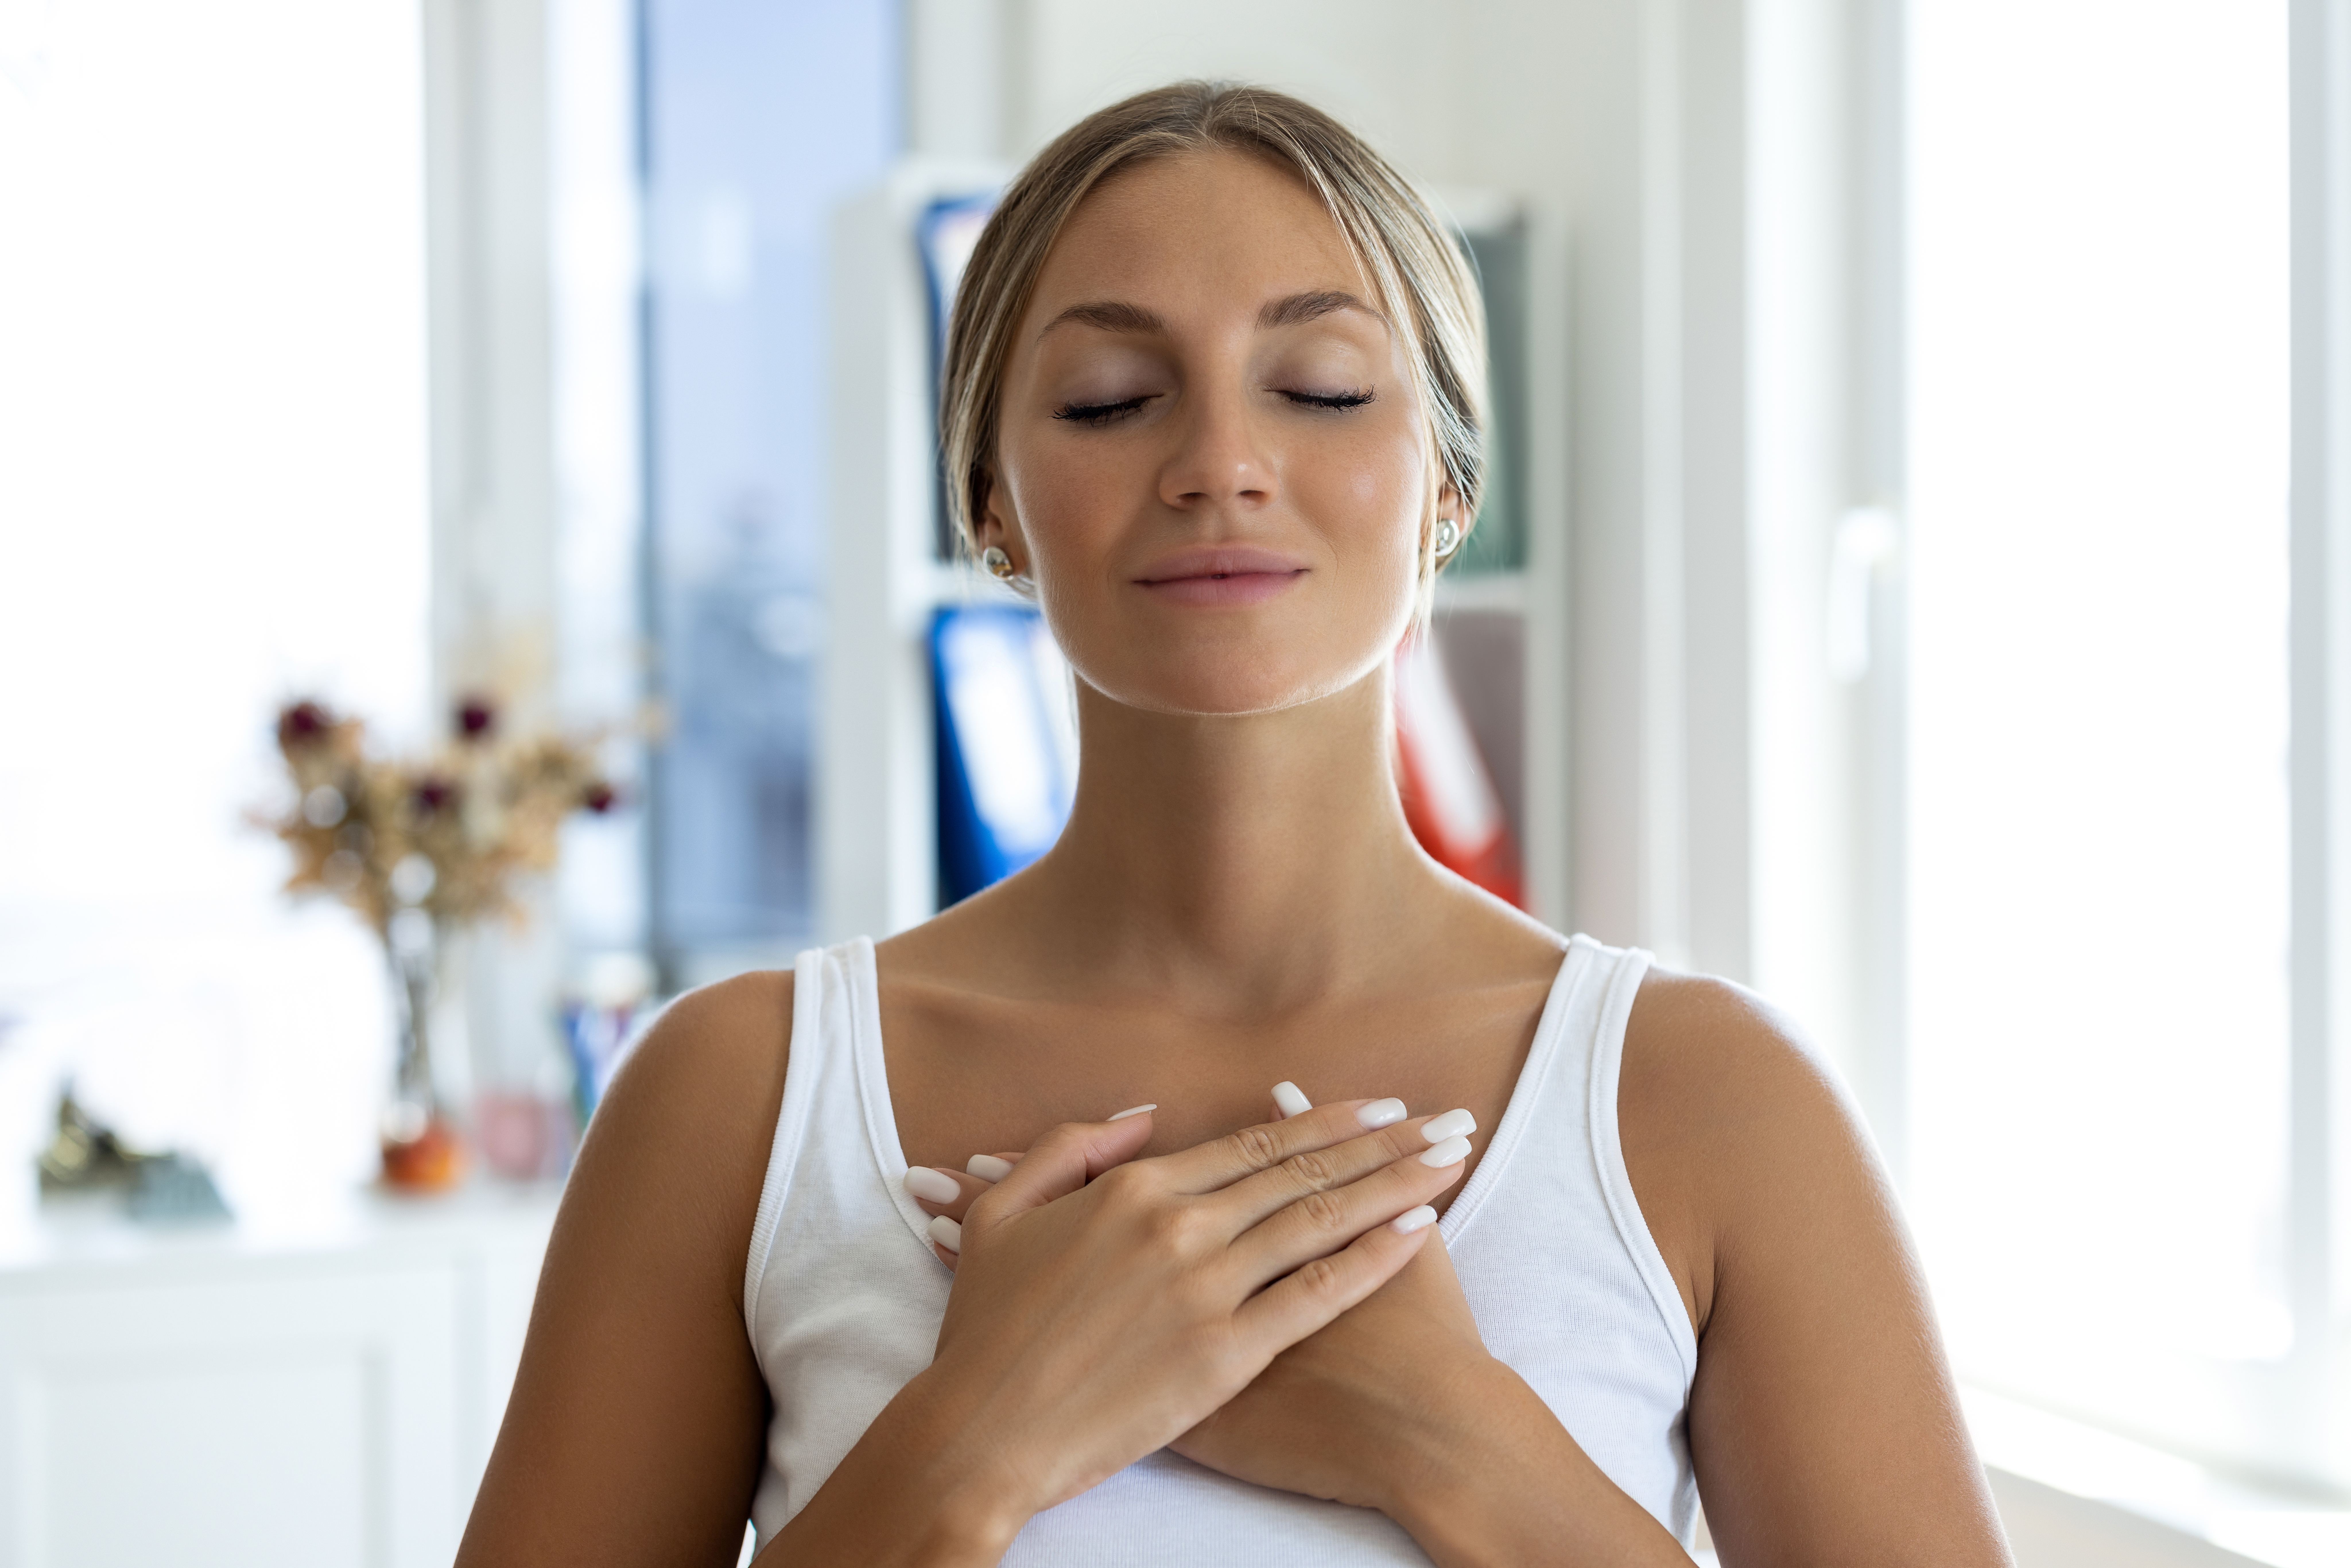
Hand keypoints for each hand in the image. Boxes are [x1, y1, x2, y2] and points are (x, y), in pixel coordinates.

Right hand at [893, 1098, 1474, 1535]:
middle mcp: (1178, 1228)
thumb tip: (1141, 1117)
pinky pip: (1317, 1295)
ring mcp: (1205, 1290)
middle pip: (1301, 1172)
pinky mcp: (1224, 1355)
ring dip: (1394, 1185)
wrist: (981, 1433)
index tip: (1376, 1108)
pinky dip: (1374, 1258)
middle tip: (1439, 1121)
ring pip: (1321, 1221)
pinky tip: (1419, 1230)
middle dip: (1380, 1142)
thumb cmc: (986, 1332)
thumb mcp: (1004, 1215)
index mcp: (1132, 1192)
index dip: (1321, 1121)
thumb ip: (1069, 1149)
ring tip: (1449, 1160)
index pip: (1250, 1145)